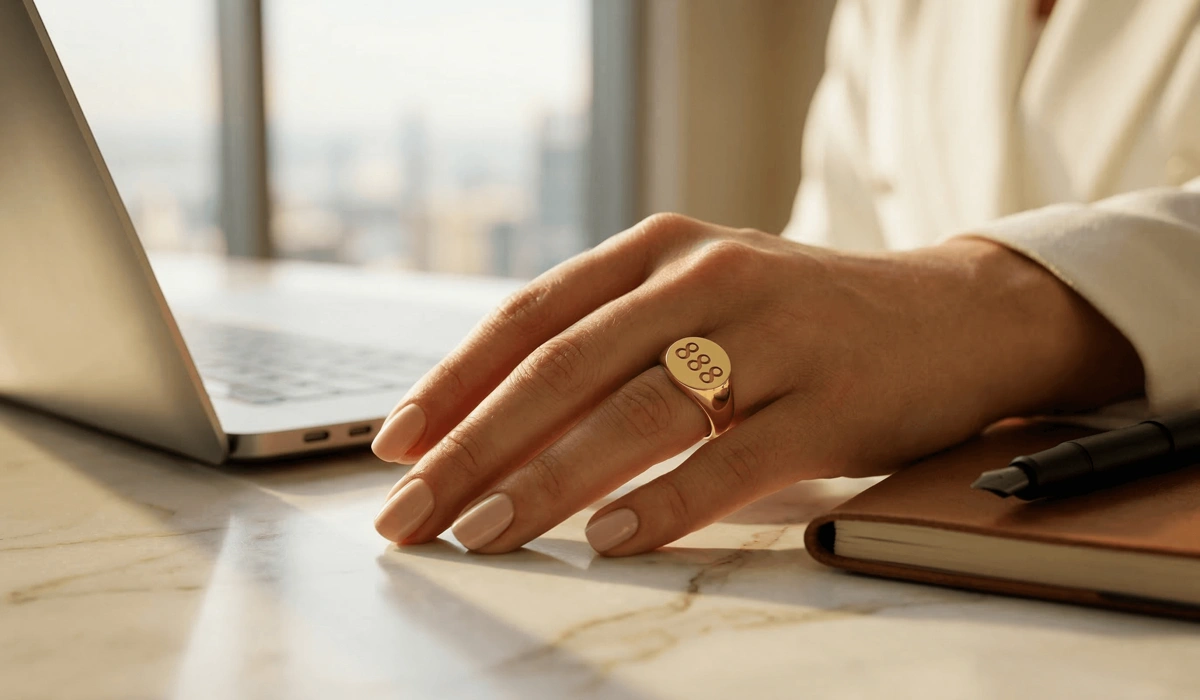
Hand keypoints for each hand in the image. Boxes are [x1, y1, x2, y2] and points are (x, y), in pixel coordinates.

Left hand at [371, 214, 1142, 554]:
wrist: (953, 315)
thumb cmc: (803, 319)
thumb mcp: (701, 299)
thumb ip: (613, 339)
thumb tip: (496, 421)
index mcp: (658, 251)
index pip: (531, 317)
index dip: (454, 384)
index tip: (396, 447)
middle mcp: (703, 278)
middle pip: (563, 369)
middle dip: (473, 448)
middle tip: (412, 513)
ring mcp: (769, 336)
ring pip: (633, 412)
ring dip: (545, 480)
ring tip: (482, 533)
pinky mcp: (827, 400)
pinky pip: (730, 457)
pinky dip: (664, 499)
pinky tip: (610, 536)